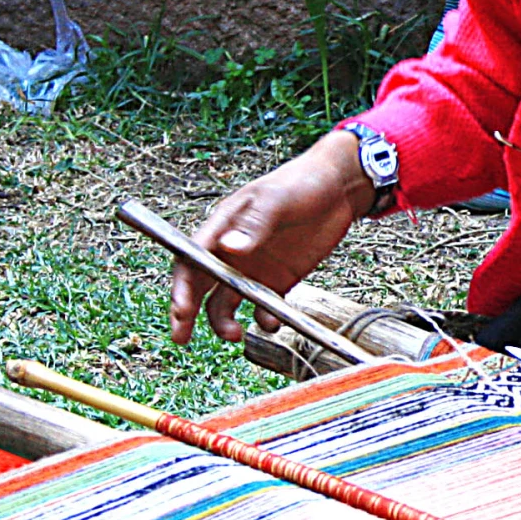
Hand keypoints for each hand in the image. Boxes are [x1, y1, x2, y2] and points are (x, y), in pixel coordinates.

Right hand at [167, 131, 373, 345]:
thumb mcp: (277, 199)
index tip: (182, 309)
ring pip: (226, 301)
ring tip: (236, 335)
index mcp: (223, 226)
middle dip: (186, 312)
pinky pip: (262, 306)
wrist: (338, 189)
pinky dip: (263, 319)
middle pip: (199, 285)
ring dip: (224, 321)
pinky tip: (272, 323)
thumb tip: (229, 247)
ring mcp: (253, 268)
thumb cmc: (302, 183)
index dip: (182, 286)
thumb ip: (255, 224)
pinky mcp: (277, 280)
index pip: (191, 259)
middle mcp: (232, 251)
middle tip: (181, 336)